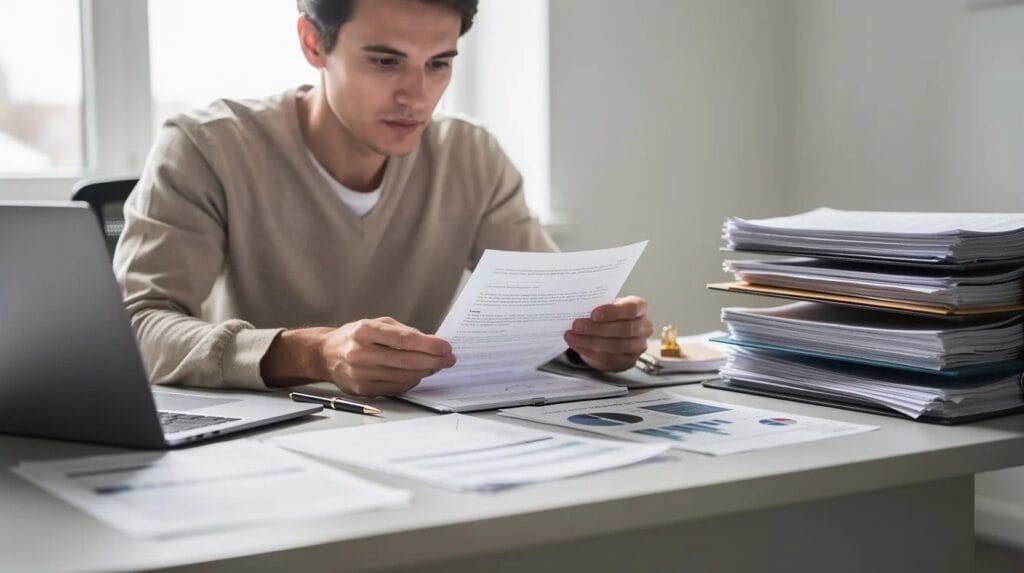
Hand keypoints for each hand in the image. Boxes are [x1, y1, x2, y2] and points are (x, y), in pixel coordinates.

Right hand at [260, 317, 454, 395]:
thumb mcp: (377, 324)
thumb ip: (404, 332)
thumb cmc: (356, 336)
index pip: (404, 340)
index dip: (429, 345)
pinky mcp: (362, 390)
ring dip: (425, 372)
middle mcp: (361, 353)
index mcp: (365, 331)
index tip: (446, 347)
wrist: (326, 354)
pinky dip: (411, 382)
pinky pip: (395, 388)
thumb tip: (433, 343)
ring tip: (436, 366)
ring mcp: (360, 373)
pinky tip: (418, 375)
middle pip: (406, 361)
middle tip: (449, 359)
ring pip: (403, 377)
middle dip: (433, 361)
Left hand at [564, 296, 653, 371]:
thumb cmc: (608, 314)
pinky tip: (578, 345)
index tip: (593, 314)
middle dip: (597, 329)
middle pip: (624, 330)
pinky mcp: (628, 362)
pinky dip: (590, 352)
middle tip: (577, 326)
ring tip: (572, 336)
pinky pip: (608, 359)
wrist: (610, 330)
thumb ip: (597, 305)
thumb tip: (578, 309)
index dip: (612, 312)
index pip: (631, 309)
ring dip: (590, 342)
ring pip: (615, 347)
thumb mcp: (605, 304)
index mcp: (640, 307)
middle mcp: (644, 328)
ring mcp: (638, 347)